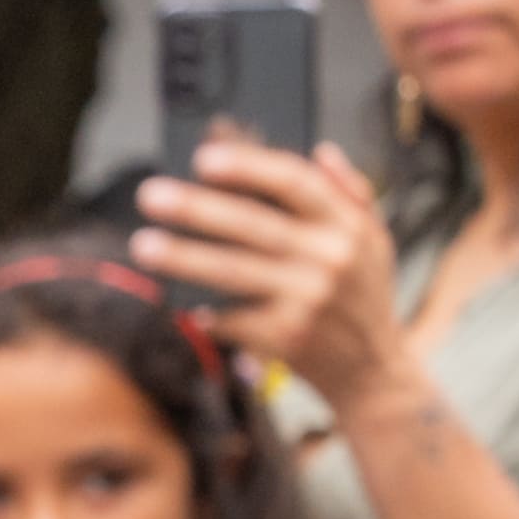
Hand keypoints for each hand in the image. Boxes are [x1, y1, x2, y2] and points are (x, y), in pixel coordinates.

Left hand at [127, 136, 405, 419]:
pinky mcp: (286, 337)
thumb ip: (350, 192)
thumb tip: (321, 150)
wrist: (372, 369)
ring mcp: (307, 299)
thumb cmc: (362, 295)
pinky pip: (230, 318)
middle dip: (197, 208)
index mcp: (348, 224)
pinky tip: (178, 303)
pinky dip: (202, 311)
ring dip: (183, 258)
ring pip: (233, 271)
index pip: (294, 182)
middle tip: (150, 195)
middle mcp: (330, 258)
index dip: (248, 166)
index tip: (203, 157)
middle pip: (253, 224)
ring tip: (143, 245)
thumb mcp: (375, 239)